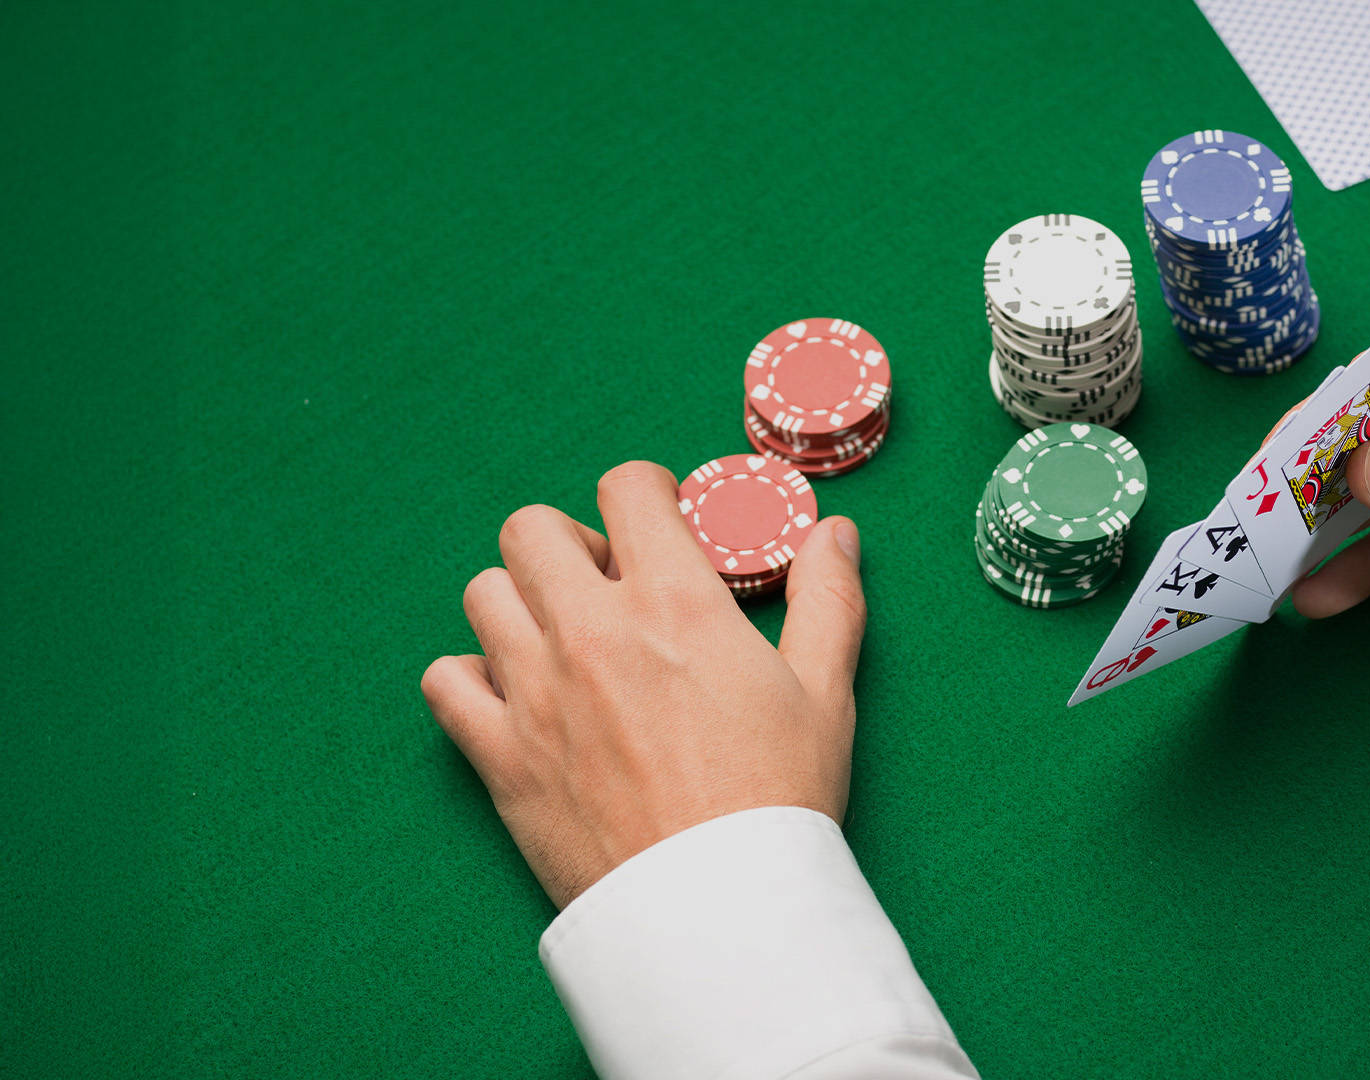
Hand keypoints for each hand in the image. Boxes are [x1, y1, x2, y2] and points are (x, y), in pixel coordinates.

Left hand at [420, 462, 866, 908]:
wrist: (720, 907)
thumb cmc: (779, 799)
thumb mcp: (825, 690)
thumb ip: (828, 599)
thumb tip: (836, 533)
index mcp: (674, 604)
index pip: (625, 489)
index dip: (643, 492)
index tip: (658, 520)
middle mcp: (592, 632)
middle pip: (531, 529)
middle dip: (570, 541)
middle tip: (608, 585)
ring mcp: (535, 693)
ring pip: (483, 594)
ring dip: (521, 602)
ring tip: (562, 639)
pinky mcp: (500, 755)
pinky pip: (444, 681)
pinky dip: (471, 677)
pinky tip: (517, 695)